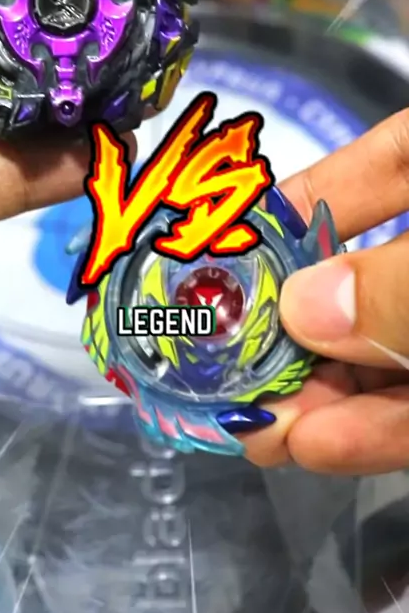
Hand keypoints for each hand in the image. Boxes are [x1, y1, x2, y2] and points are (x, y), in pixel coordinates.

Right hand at [241, 109, 408, 474]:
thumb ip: (402, 282)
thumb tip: (302, 310)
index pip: (383, 165)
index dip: (301, 203)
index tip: (226, 246)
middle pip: (369, 278)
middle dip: (294, 327)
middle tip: (221, 369)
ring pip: (386, 352)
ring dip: (322, 395)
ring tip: (256, 429)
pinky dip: (377, 429)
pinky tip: (317, 446)